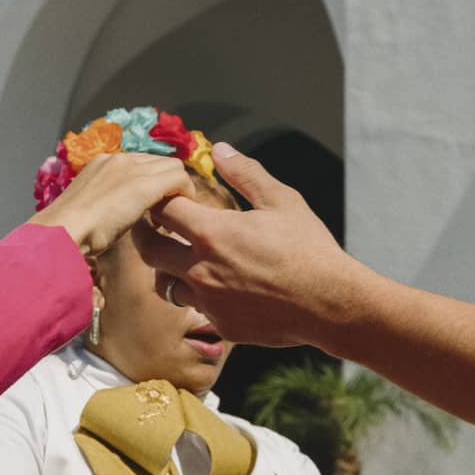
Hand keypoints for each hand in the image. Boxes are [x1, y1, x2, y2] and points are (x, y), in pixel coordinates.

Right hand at [34, 153, 194, 258]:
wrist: (61, 232)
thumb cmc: (68, 230)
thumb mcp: (86, 209)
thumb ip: (102, 203)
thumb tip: (114, 214)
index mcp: (102, 162)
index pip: (141, 163)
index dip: (151, 182)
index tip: (151, 207)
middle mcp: (118, 158)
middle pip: (160, 162)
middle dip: (167, 185)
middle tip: (164, 213)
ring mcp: (131, 168)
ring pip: (173, 167)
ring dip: (177, 191)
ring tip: (169, 218)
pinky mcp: (143, 184)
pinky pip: (179, 179)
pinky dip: (183, 195)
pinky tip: (175, 218)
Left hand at [130, 143, 357, 347]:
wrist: (330, 304)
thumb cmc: (308, 248)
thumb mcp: (281, 200)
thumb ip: (245, 174)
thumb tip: (219, 150)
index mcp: (211, 233)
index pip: (163, 210)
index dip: (160, 199)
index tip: (164, 196)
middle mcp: (201, 269)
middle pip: (149, 250)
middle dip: (144, 234)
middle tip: (148, 225)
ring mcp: (209, 301)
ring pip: (165, 285)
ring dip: (167, 270)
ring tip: (177, 259)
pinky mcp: (222, 325)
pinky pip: (196, 308)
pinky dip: (198, 295)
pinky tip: (214, 286)